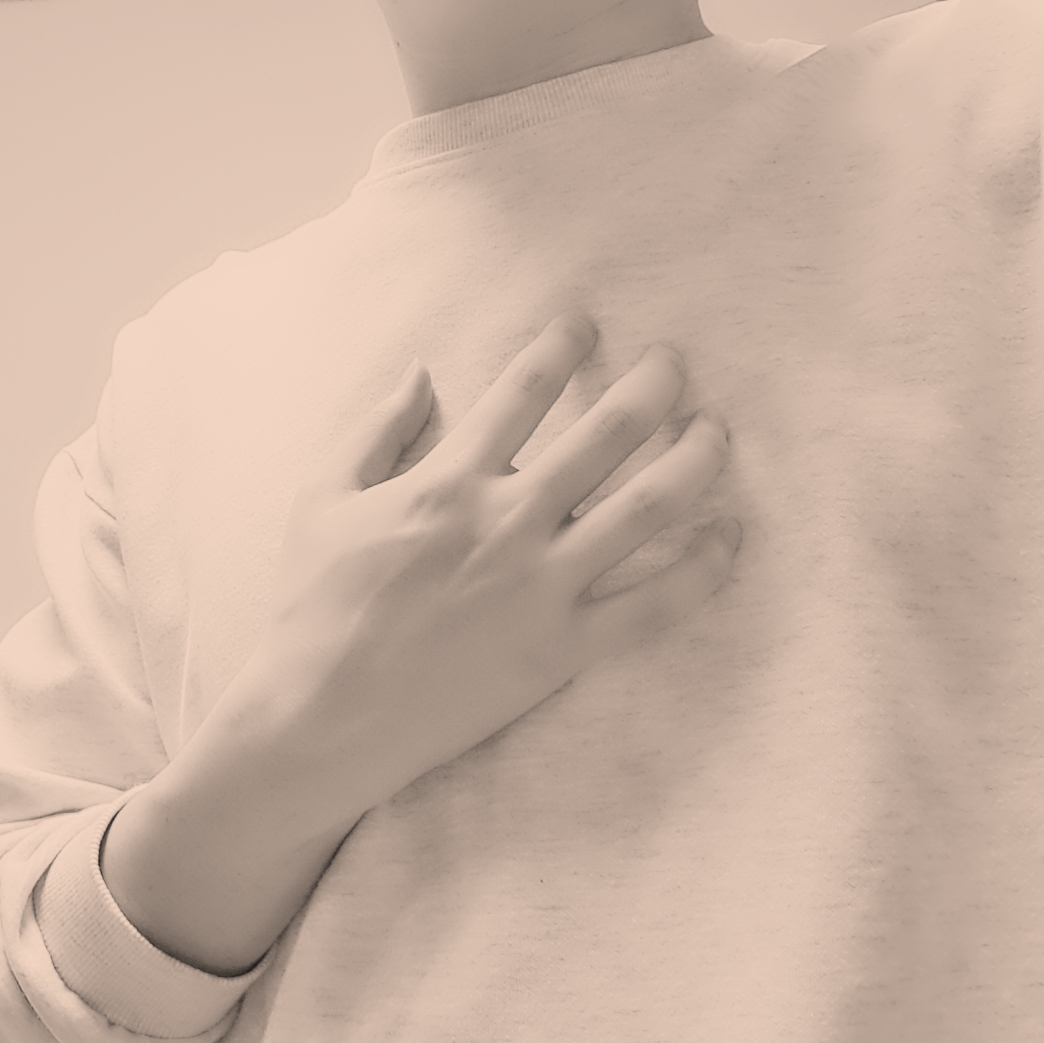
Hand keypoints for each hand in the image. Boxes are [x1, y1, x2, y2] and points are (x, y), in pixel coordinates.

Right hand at [239, 313, 739, 818]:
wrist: (320, 717)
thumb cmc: (313, 607)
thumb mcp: (321, 499)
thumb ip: (376, 429)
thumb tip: (421, 371)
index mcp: (448, 480)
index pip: (524, 390)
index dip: (562, 345)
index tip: (586, 323)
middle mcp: (508, 521)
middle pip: (607, 432)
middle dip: (653, 384)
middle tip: (675, 364)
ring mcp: (542, 586)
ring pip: (649, 506)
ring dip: (695, 458)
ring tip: (715, 432)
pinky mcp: (564, 650)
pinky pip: (656, 605)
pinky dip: (704, 568)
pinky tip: (730, 535)